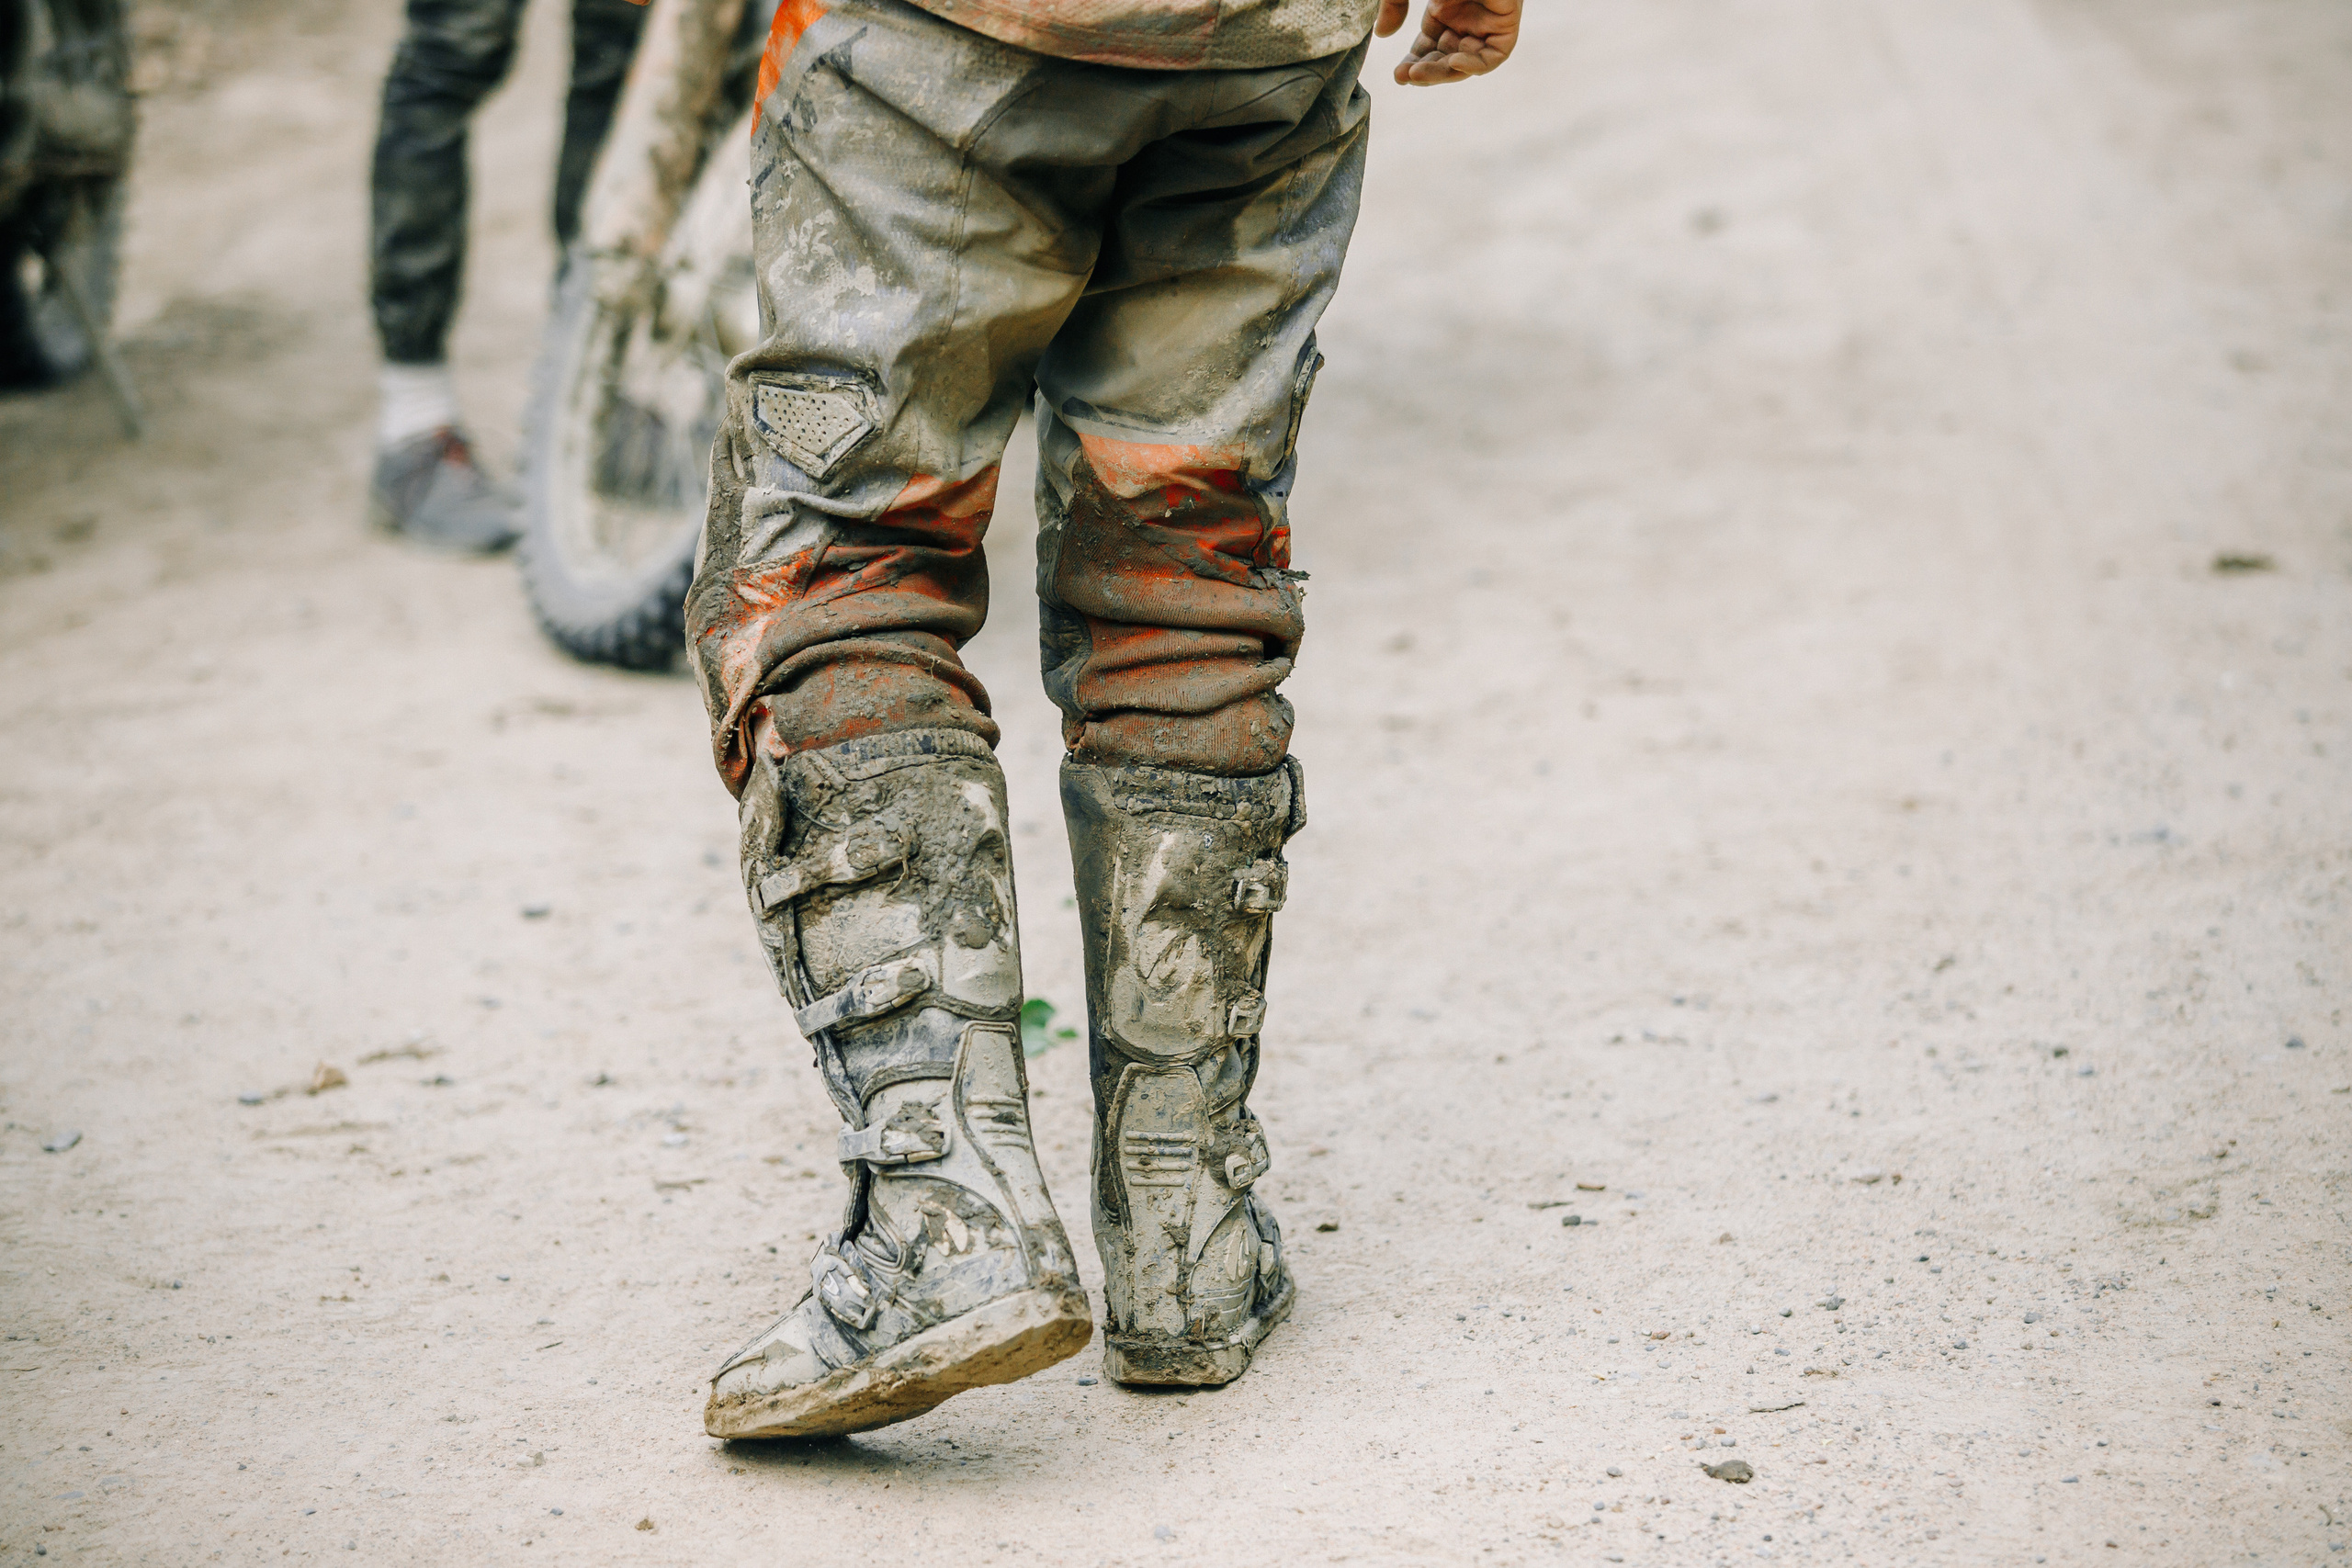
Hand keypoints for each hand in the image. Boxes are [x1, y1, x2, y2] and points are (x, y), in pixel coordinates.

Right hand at [1376, 0, 1520, 85]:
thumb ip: (1395, 4)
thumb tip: (1382, 33)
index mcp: (1444, 8)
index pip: (1429, 47)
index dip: (1415, 63)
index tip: (1399, 76)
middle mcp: (1465, 17)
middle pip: (1447, 57)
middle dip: (1427, 71)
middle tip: (1406, 77)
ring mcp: (1485, 21)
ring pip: (1468, 62)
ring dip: (1445, 73)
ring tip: (1419, 74)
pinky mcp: (1506, 22)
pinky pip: (1494, 57)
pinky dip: (1475, 66)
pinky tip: (1454, 62)